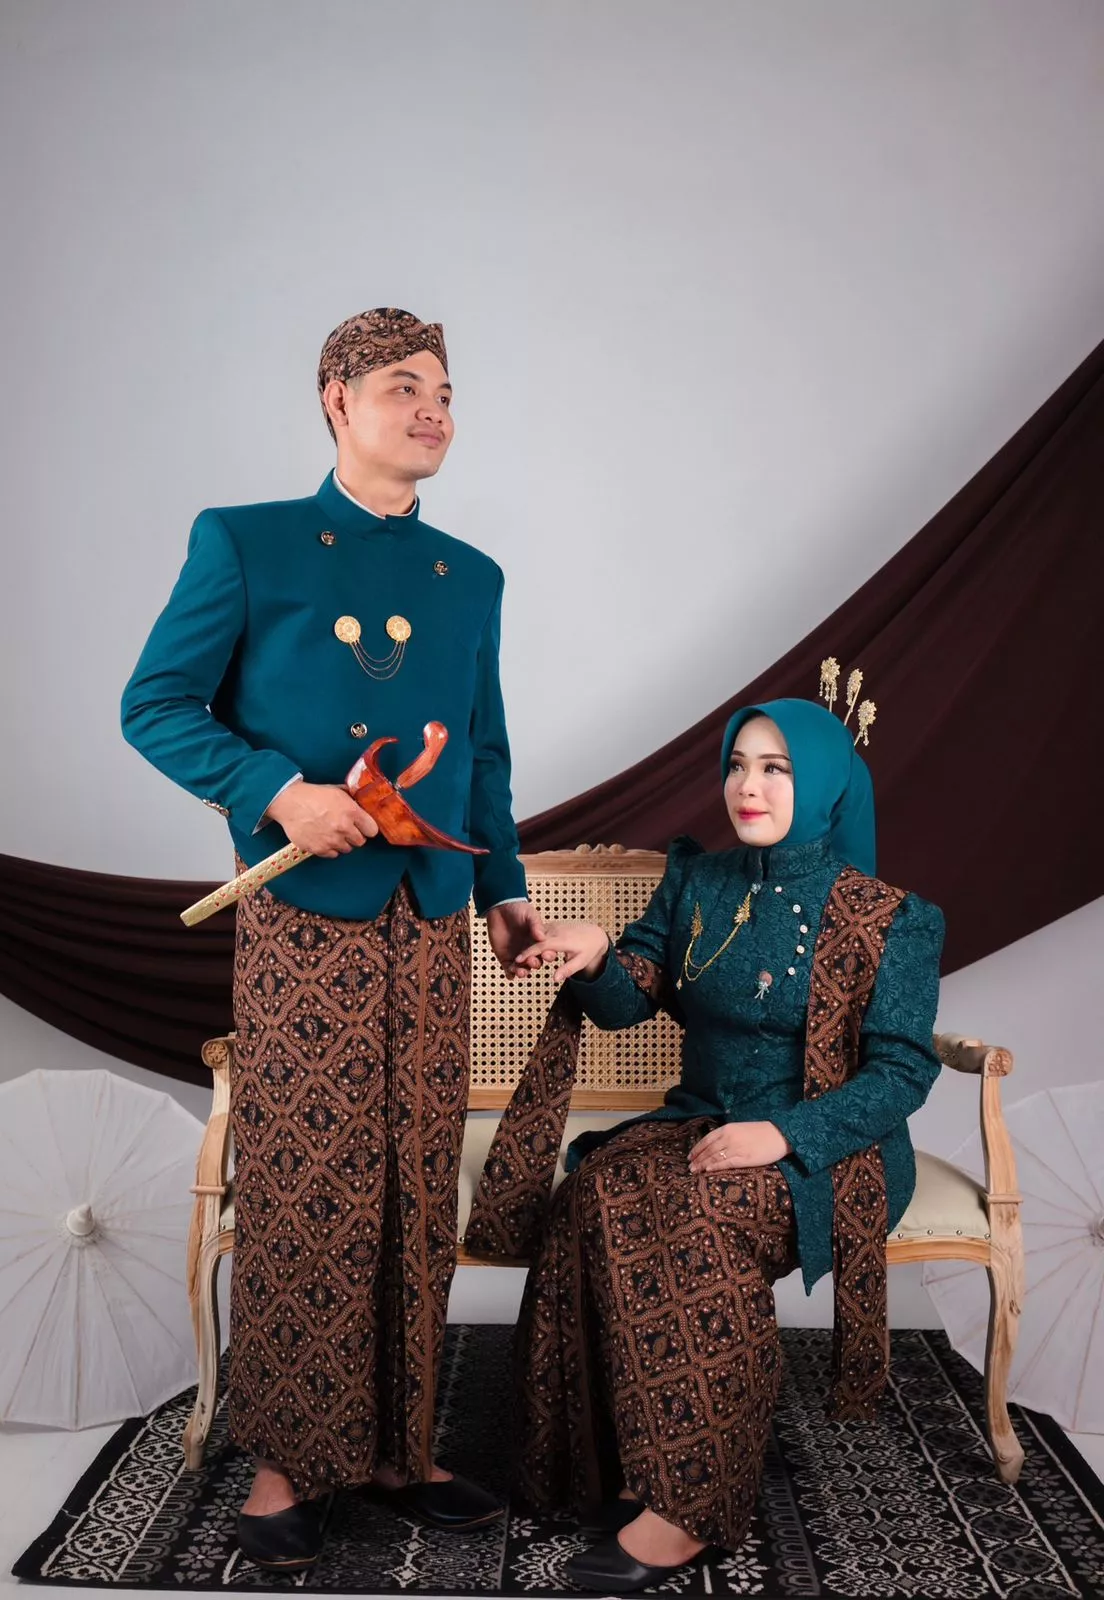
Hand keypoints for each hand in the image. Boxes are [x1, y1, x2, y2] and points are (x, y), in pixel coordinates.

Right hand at [265, 779, 379, 856]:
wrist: (289, 803)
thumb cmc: (312, 795)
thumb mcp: (336, 791)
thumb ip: (351, 800)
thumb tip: (362, 803)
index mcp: (351, 812)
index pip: (372, 830)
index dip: (368, 828)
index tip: (364, 828)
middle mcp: (343, 828)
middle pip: (360, 842)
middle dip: (355, 836)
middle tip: (346, 829)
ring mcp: (331, 840)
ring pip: (346, 849)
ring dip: (342, 843)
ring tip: (332, 833)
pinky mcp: (319, 849)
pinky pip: (332, 854)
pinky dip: (330, 848)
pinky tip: (324, 838)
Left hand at [485, 901, 547, 977]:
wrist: (500, 908)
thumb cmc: (517, 910)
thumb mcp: (529, 915)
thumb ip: (536, 925)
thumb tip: (542, 936)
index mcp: (538, 942)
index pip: (546, 952)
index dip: (547, 955)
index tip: (546, 954)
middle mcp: (529, 950)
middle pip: (535, 962)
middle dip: (534, 964)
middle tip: (532, 961)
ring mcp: (517, 955)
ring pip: (523, 968)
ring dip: (523, 971)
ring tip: (521, 971)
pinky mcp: (505, 957)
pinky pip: (509, 969)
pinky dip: (510, 973)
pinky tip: (510, 973)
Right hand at [515, 921, 611, 983]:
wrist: (594, 933)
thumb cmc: (589, 948)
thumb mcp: (581, 961)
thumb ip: (568, 970)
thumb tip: (555, 979)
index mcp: (562, 939)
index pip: (541, 945)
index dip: (528, 953)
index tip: (517, 960)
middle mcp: (556, 930)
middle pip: (535, 939)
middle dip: (523, 950)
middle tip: (513, 962)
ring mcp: (553, 926)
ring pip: (535, 935)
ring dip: (525, 944)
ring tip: (517, 958)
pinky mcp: (552, 925)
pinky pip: (538, 932)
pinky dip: (530, 940)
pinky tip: (524, 949)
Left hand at [689, 1121, 791, 1172]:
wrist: (779, 1134)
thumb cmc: (761, 1132)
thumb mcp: (741, 1129)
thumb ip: (728, 1135)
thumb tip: (715, 1145)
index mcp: (728, 1129)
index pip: (707, 1139)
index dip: (697, 1148)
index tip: (690, 1156)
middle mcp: (729, 1137)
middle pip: (708, 1149)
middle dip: (697, 1158)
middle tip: (689, 1167)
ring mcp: (736, 1148)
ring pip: (714, 1157)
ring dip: (703, 1164)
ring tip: (695, 1171)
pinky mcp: (744, 1158)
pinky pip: (726, 1163)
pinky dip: (715, 1167)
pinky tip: (708, 1170)